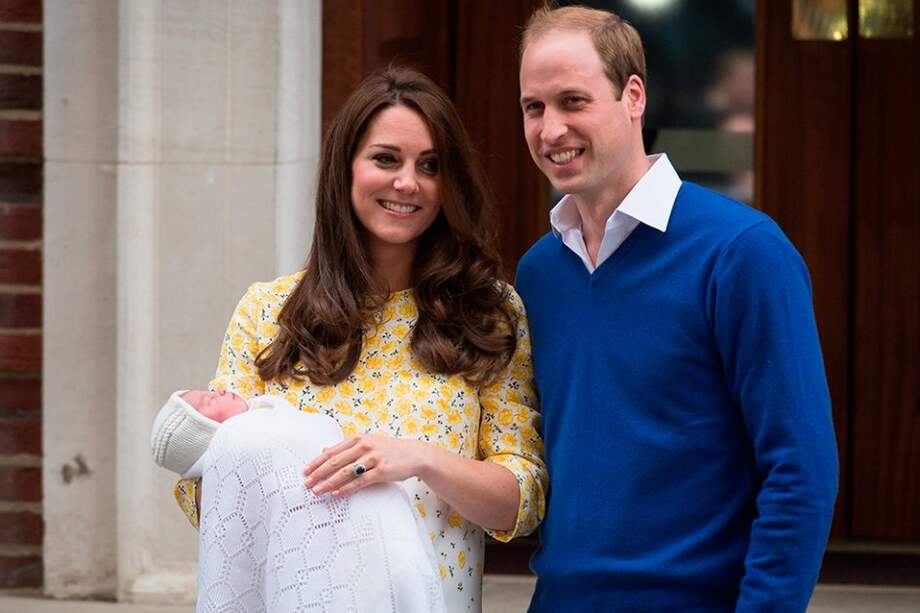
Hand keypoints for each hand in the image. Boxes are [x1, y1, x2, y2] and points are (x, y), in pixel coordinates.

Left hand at [303, 434, 430, 496]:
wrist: (414, 454)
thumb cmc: (389, 450)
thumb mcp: (368, 442)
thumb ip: (347, 447)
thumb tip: (324, 450)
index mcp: (358, 439)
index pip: (332, 451)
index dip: (317, 462)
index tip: (305, 471)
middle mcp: (364, 446)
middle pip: (335, 462)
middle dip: (318, 474)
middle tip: (307, 483)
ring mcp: (373, 458)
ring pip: (345, 472)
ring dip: (329, 483)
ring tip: (317, 491)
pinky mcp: (381, 471)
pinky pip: (360, 482)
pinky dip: (346, 488)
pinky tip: (336, 494)